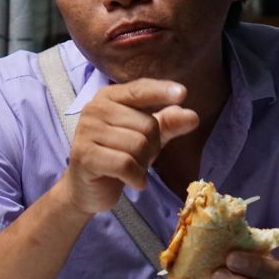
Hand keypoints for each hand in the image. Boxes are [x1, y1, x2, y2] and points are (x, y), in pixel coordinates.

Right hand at [61, 79, 198, 215]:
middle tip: (138, 158)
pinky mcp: (85, 156)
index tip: (182, 94)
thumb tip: (193, 116)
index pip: (139, 90)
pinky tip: (132, 182)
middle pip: (146, 125)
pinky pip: (125, 164)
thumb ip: (168, 124)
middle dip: (151, 147)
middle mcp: (95, 109)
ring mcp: (87, 131)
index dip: (161, 91)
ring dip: (143, 164)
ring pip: (138, 145)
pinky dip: (136, 177)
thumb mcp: (147, 138)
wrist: (88, 189)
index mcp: (109, 98)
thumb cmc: (119, 157)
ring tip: (131, 169)